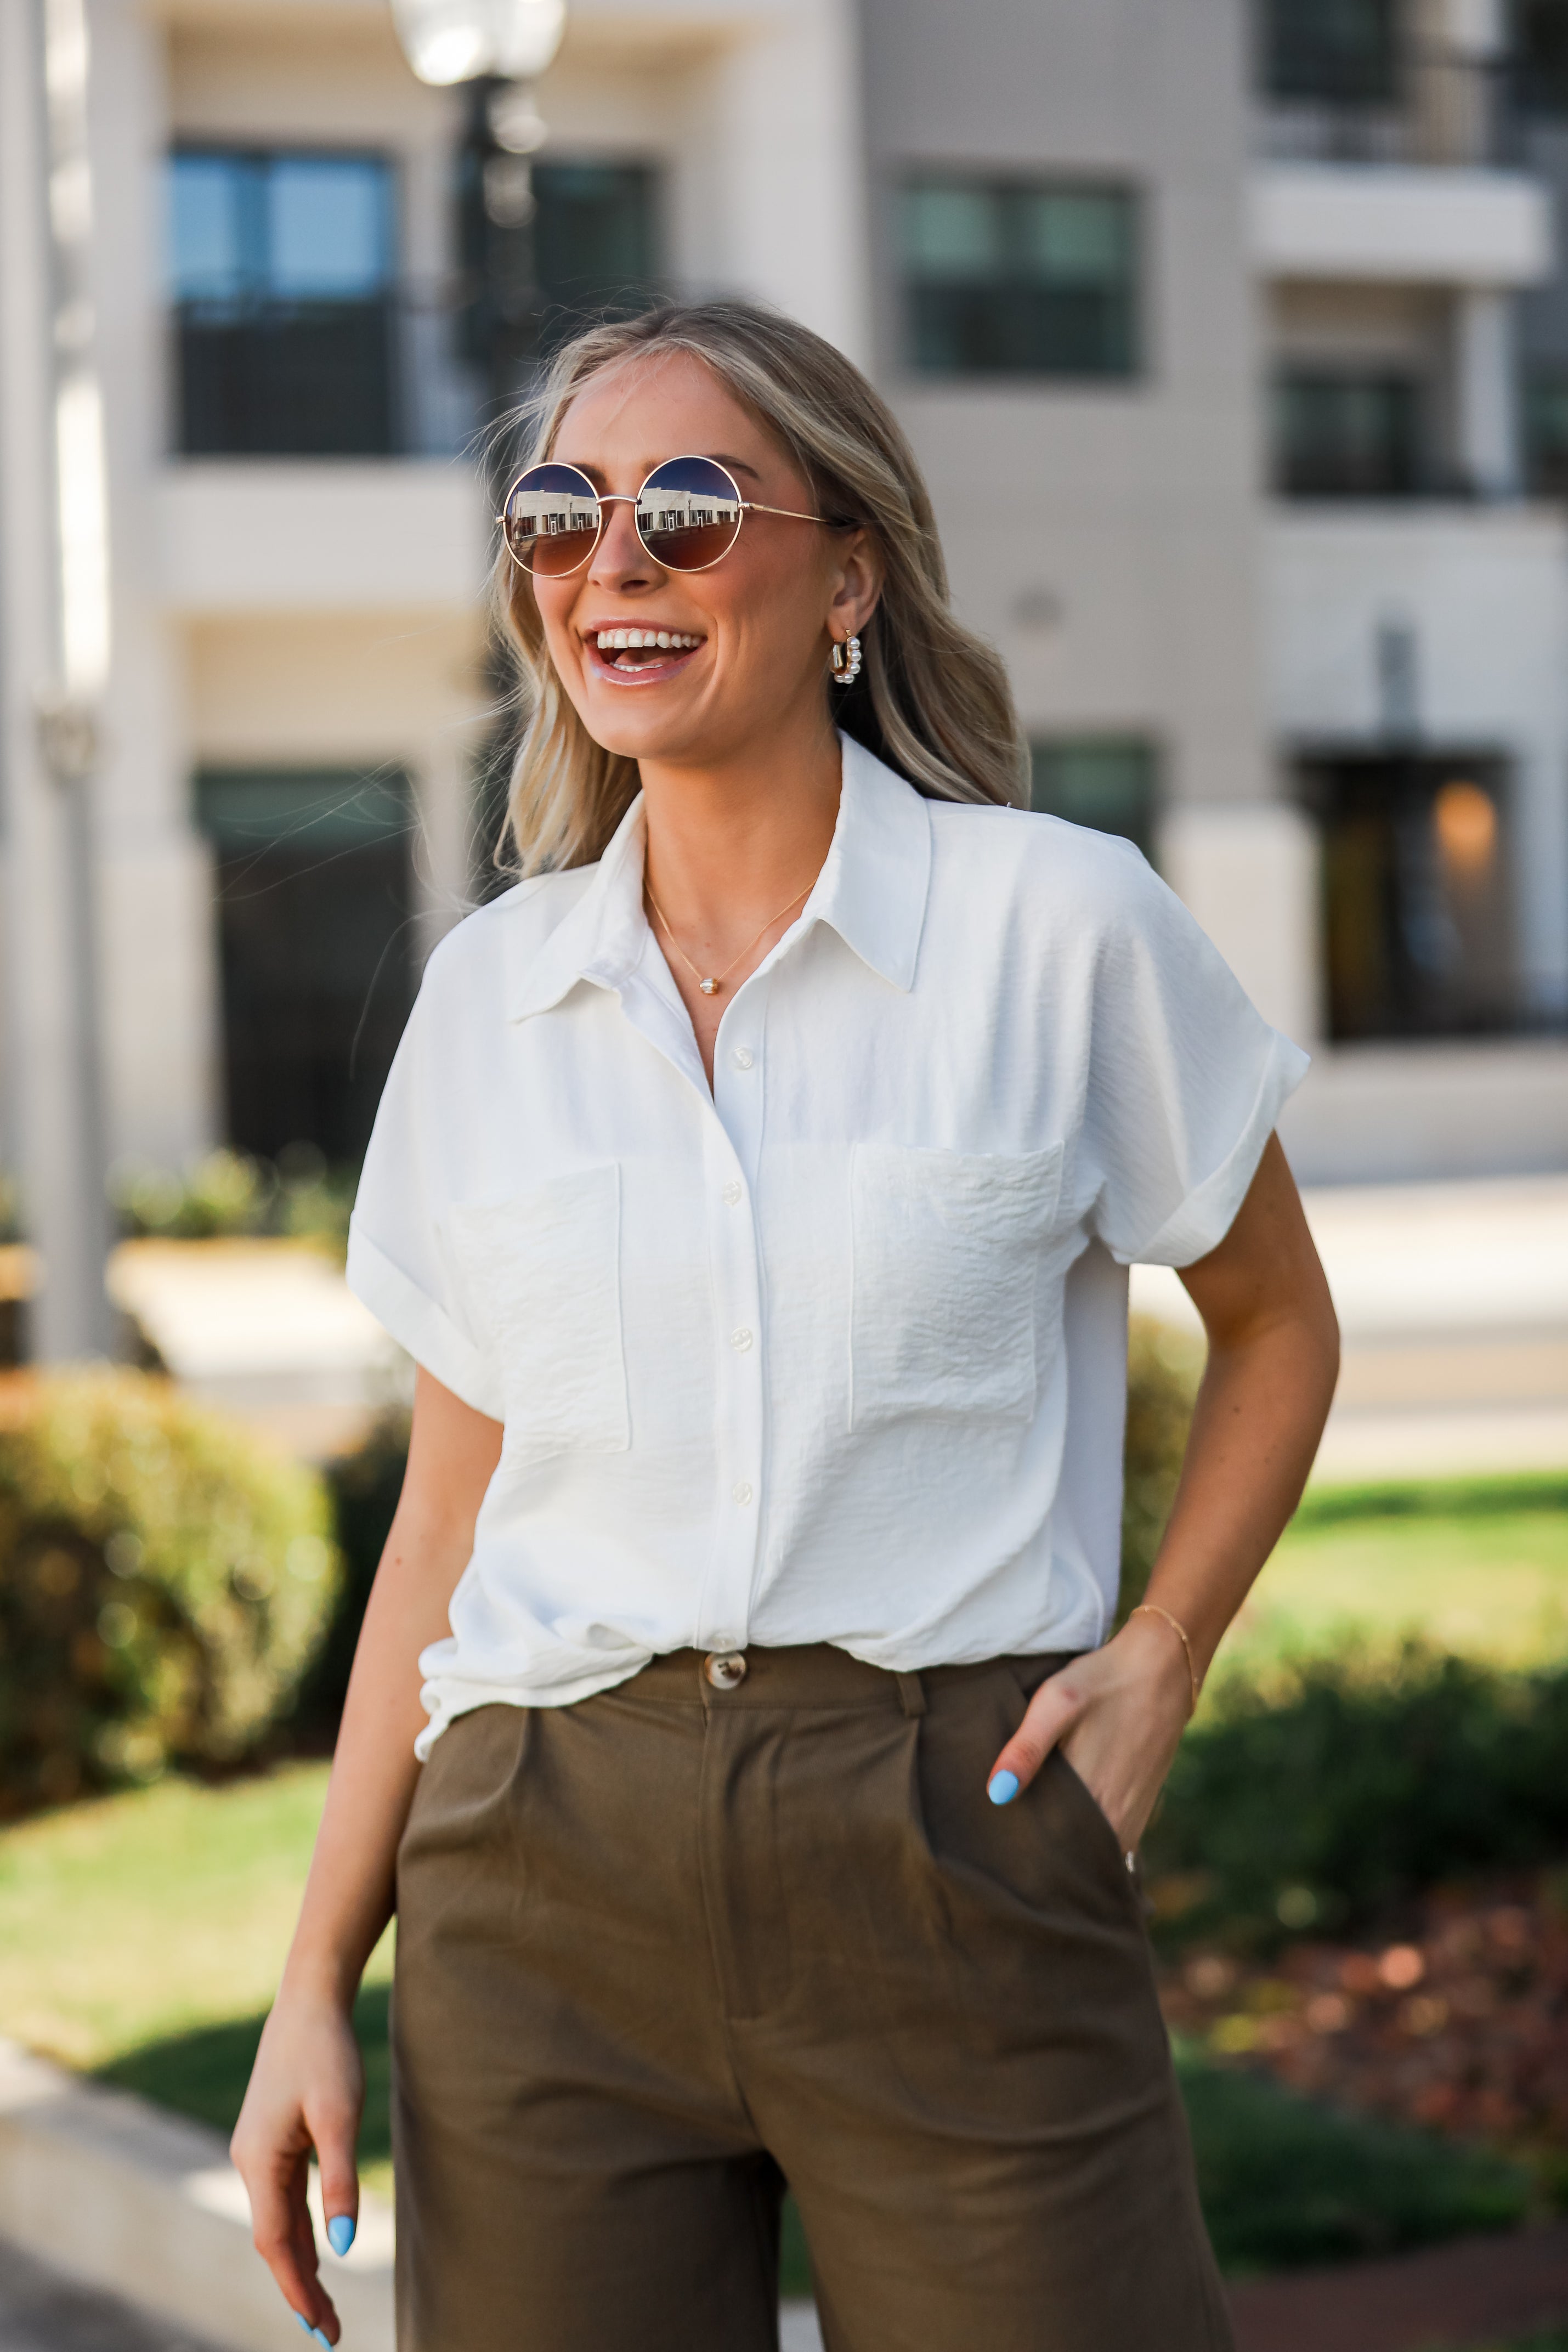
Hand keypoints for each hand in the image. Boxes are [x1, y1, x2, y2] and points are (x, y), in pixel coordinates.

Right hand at [230, 1988, 363, 2344]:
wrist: (310, 1999)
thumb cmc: (326, 2052)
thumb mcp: (340, 2116)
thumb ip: (340, 2182)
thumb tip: (343, 2251)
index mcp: (259, 2162)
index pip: (277, 2245)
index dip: (299, 2289)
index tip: (322, 2329)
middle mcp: (249, 2161)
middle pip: (274, 2241)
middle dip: (299, 2287)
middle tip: (329, 2332)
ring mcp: (257, 2150)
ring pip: (277, 2221)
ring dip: (299, 2262)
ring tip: (322, 2306)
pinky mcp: (272, 2138)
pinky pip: (283, 2198)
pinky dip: (299, 2229)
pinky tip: (318, 2247)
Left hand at [984, 1611, 1193, 1851]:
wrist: (1162, 1669)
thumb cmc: (1102, 1681)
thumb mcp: (1056, 1702)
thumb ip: (1026, 1749)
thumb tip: (996, 1794)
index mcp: (1092, 1798)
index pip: (1048, 1849)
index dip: (1021, 1851)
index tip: (996, 1847)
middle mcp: (1116, 1820)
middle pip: (1068, 1857)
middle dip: (1040, 1855)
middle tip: (1006, 1843)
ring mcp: (1132, 1820)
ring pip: (1090, 1853)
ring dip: (1064, 1849)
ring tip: (1030, 1833)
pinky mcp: (1141, 1812)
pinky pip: (1109, 1842)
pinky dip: (1086, 1839)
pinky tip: (1063, 1820)